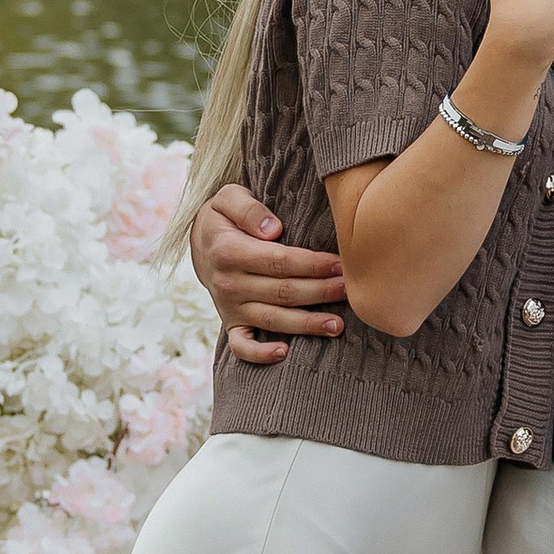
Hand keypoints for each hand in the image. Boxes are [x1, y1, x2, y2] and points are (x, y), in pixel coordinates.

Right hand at [191, 179, 346, 367]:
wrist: (202, 244)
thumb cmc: (224, 218)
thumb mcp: (228, 198)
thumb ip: (249, 209)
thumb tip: (273, 229)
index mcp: (229, 252)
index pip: (279, 262)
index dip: (312, 265)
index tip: (340, 265)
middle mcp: (229, 284)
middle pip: (283, 292)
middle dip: (320, 292)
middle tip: (351, 291)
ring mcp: (229, 307)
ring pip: (273, 320)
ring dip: (306, 325)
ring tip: (337, 325)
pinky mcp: (231, 324)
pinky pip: (242, 346)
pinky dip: (260, 354)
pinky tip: (284, 353)